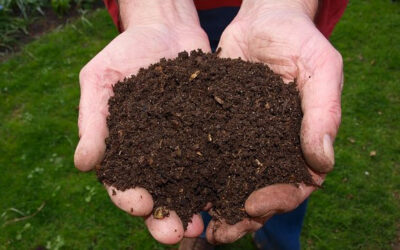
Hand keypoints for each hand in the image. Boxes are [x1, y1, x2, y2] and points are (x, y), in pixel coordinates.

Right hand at [74, 1, 210, 243]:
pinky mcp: (210, 134)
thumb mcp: (100, 79)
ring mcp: (184, 146)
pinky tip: (230, 192)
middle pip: (159, 194)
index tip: (140, 205)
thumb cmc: (126, 52)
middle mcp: (155, 154)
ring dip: (195, 208)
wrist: (165, 29)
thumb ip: (92, 120)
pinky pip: (216, 160)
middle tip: (176, 233)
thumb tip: (82, 164)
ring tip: (204, 225)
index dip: (129, 198)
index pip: (122, 182)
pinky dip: (222, 179)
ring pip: (189, 186)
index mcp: (124, 148)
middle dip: (165, 217)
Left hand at [206, 0, 342, 243]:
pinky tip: (177, 186)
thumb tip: (323, 163)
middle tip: (218, 232)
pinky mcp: (217, 126)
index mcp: (300, 143)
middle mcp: (270, 147)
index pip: (294, 185)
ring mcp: (242, 139)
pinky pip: (206, 154)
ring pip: (229, 180)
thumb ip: (323, 113)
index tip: (252, 207)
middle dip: (240, 216)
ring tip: (194, 221)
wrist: (264, 19)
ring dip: (213, 203)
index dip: (276, 201)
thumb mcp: (320, 70)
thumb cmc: (299, 40)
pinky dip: (194, 173)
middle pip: (258, 192)